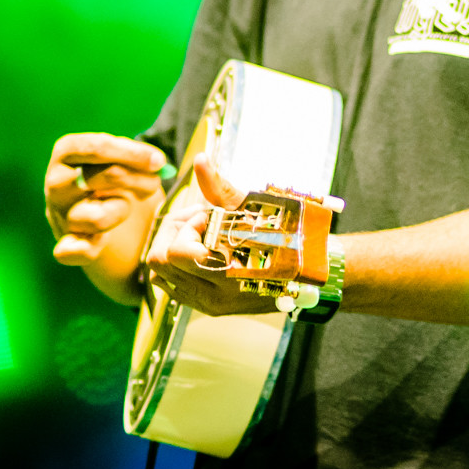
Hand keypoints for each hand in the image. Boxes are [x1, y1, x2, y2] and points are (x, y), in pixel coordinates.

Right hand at [45, 132, 166, 265]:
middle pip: (102, 176)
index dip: (131, 154)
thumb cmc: (118, 182)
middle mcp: (57, 183)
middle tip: (154, 184)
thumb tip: (156, 162)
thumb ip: (138, 156)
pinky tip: (102, 240)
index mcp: (68, 153)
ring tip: (125, 207)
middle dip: (138, 180)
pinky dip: (88, 248)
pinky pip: (69, 251)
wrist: (112, 225)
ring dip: (121, 211)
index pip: (95, 147)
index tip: (159, 162)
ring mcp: (60, 215)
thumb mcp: (126, 161)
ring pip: (97, 217)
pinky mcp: (65, 245)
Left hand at [144, 153, 277, 316]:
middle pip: (158, 263)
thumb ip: (219, 186)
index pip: (174, 252)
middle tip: (199, 222)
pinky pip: (174, 288)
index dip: (186, 227)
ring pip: (161, 276)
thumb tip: (200, 160)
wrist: (309, 268)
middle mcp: (214, 294)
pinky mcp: (210, 308)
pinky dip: (179, 267)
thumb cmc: (285, 233)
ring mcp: (210, 303)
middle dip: (174, 236)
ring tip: (200, 237)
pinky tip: (201, 251)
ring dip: (174, 251)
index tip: (209, 216)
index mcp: (225, 271)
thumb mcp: (253, 206)